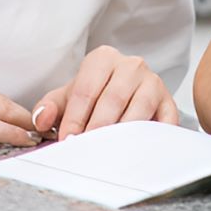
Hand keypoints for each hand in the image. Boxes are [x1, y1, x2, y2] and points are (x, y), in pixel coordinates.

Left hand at [32, 46, 179, 140]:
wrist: (125, 93)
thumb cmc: (94, 96)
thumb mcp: (67, 97)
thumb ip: (49, 107)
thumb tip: (41, 120)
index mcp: (103, 58)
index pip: (86, 90)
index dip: (75, 118)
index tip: (68, 141)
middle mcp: (131, 65)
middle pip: (113, 98)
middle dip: (97, 128)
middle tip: (86, 150)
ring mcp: (153, 82)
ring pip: (139, 107)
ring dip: (123, 133)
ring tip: (109, 152)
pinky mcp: (169, 102)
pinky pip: (164, 120)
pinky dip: (153, 137)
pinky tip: (139, 150)